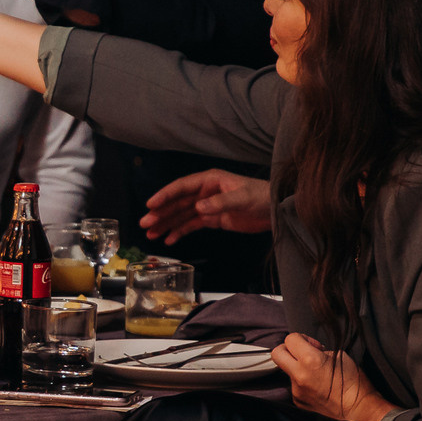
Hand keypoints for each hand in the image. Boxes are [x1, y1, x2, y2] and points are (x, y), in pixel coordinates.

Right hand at [142, 170, 273, 241]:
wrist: (276, 210)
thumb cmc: (262, 197)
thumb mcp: (242, 197)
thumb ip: (221, 202)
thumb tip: (199, 207)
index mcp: (209, 180)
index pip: (182, 187)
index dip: (165, 195)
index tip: (150, 205)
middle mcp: (205, 192)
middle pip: (177, 202)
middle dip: (160, 213)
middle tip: (145, 224)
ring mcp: (207, 206)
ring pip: (181, 215)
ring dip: (166, 224)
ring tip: (151, 234)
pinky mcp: (213, 219)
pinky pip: (191, 225)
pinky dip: (179, 232)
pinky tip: (169, 239)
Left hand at [272, 333, 396, 420]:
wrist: (359, 408)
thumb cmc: (354, 382)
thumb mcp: (339, 355)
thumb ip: (319, 349)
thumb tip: (309, 349)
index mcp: (310, 360)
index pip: (290, 339)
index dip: (302, 338)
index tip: (313, 345)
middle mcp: (299, 375)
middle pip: (277, 353)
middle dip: (288, 349)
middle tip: (303, 353)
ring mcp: (297, 390)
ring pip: (287, 371)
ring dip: (298, 368)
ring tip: (317, 374)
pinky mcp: (298, 401)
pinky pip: (295, 385)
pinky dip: (303, 382)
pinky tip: (318, 386)